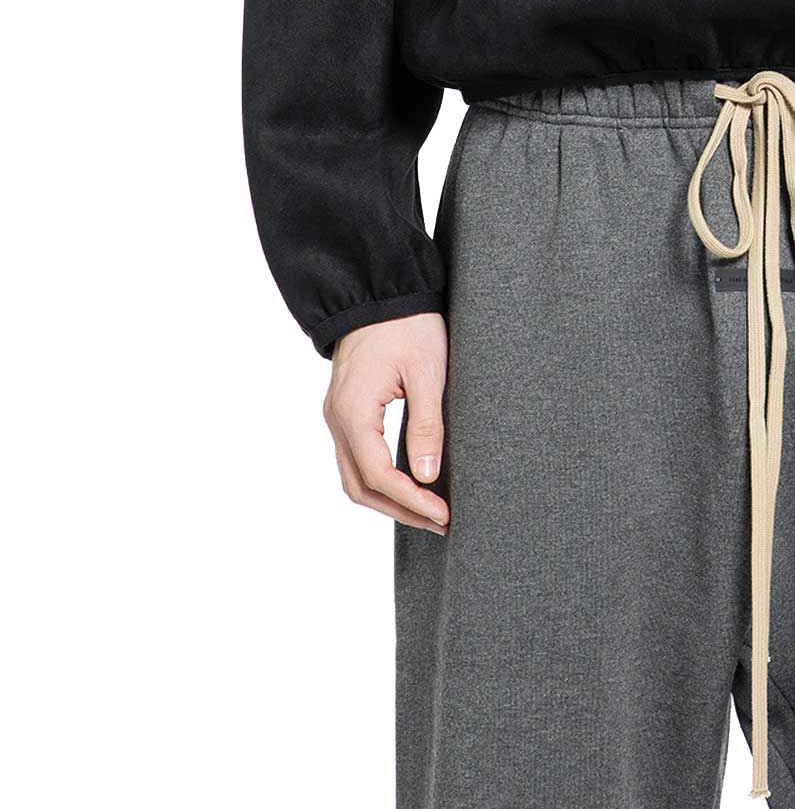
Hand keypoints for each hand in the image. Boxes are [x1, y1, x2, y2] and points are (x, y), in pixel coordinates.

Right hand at [323, 311, 450, 533]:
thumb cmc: (407, 323)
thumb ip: (426, 426)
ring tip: (426, 508)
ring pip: (354, 475)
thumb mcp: (427, 371)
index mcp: (354, 412)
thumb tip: (427, 477)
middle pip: (360, 486)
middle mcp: (337, 419)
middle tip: (439, 521)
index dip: (412, 502)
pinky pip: (355, 455)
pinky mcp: (346, 407)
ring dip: (387, 498)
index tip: (443, 514)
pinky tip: (407, 480)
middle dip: (399, 510)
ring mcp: (337, 414)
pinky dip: (379, 477)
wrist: (378, 287)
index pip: (379, 477)